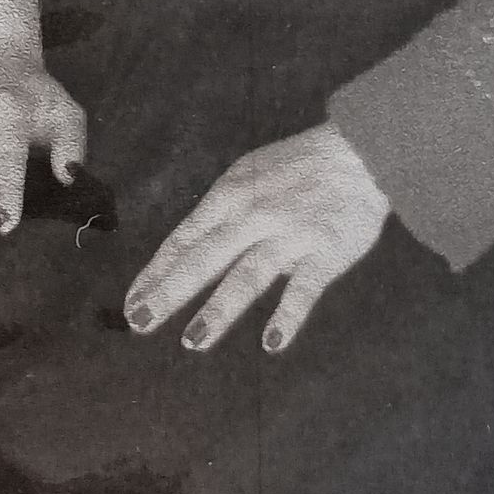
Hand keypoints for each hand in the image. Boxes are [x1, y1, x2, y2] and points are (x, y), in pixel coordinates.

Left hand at [124, 122, 390, 354]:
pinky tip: (272, 342)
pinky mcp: (325, 252)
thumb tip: (198, 252)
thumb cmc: (300, 165)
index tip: (133, 299)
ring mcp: (288, 234)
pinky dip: (288, 315)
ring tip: (193, 340)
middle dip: (169, 292)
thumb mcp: (250, 175)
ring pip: (247, 275)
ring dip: (218, 309)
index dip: (157, 272)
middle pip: (203, 258)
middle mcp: (252, 215)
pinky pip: (304, 288)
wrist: (360, 152)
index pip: (184, 240)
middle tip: (140, 322)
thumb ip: (226, 215)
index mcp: (230, 196)